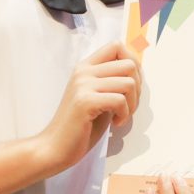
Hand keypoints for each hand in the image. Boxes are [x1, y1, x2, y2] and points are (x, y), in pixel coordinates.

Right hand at [31, 39, 140, 175]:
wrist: (55, 147)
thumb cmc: (80, 126)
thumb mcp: (98, 97)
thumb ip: (112, 83)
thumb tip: (138, 73)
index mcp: (85, 67)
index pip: (117, 46)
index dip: (133, 63)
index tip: (131, 87)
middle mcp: (83, 71)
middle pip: (129, 64)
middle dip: (138, 88)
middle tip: (128, 106)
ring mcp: (83, 85)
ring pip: (129, 83)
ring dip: (133, 104)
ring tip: (121, 116)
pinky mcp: (85, 101)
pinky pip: (120, 100)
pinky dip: (125, 114)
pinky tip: (116, 123)